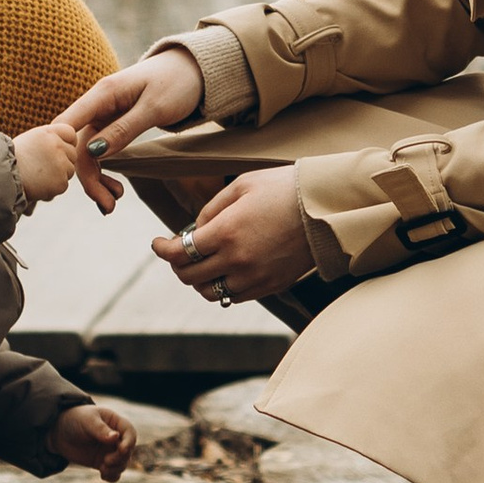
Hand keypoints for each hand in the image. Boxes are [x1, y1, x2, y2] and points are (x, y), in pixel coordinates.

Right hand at [12, 117, 87, 205]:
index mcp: (48, 132)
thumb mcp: (29, 141)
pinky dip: (53, 188)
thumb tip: (67, 143)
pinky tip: (38, 185)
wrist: (0, 179)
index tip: (57, 150)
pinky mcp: (60, 181)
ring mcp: (60, 164)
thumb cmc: (10, 160)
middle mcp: (57, 145)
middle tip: (42, 167)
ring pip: (69, 170)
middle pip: (72, 153)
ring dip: (58, 175)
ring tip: (37, 176)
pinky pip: (63, 185)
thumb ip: (48, 139)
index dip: (66, 142)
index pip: (70, 133)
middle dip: (62, 161)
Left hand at [55, 400, 134, 480]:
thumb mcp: (87, 421)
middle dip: (120, 458)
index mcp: (116, 423)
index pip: (130, 433)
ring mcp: (110, 451)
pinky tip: (103, 475)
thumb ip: (100, 429)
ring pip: (123, 463)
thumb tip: (115, 437)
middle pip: (128, 451)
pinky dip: (112, 476)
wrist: (59, 432)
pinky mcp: (103, 462)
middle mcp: (116, 438)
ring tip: (103, 469)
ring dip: (116, 469)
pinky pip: (114, 473)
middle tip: (106, 461)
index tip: (121, 450)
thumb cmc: (75, 420)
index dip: (129, 443)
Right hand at [58, 48, 205, 208]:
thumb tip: (93, 152)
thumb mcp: (154, 107)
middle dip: (86, 177)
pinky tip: (113, 188)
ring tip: (112, 203)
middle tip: (108, 206)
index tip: (69, 181)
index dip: (61, 152)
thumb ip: (124, 129)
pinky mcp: (112, 124)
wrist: (194, 70)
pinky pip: (100, 150)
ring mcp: (103, 115)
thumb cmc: (176, 82)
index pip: (66, 124)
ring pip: (88, 151)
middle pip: (77, 145)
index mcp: (102, 94)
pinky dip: (104, 170)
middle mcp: (97, 104)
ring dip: (95, 178)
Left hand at [156, 166, 312, 304]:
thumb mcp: (241, 186)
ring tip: (204, 262)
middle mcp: (236, 260)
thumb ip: (211, 210)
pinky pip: (234, 296)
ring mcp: (254, 277)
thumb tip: (193, 232)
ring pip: (209, 291)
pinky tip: (226, 270)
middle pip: (189, 276)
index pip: (178, 252)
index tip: (157, 243)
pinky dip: (223, 286)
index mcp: (226, 232)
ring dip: (200, 278)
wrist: (326, 208)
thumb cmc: (283, 189)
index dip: (162, 249)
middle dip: (178, 264)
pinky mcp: (269, 286)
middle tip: (179, 251)